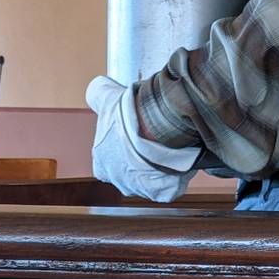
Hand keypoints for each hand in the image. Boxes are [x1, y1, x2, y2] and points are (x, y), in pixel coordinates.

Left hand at [86, 76, 199, 202]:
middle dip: (144, 158)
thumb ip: (98, 95)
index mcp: (102, 163)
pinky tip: (183, 156)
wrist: (156, 125)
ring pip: (153, 178)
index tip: (136, 134)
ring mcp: (141, 188)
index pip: (110, 159)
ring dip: (162, 165)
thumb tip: (95, 87)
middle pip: (133, 171)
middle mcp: (118, 180)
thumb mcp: (108, 98)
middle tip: (158, 138)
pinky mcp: (163, 192)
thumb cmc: (131, 115)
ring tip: (173, 145)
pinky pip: (173, 183)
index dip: (124, 146)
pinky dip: (179, 171)